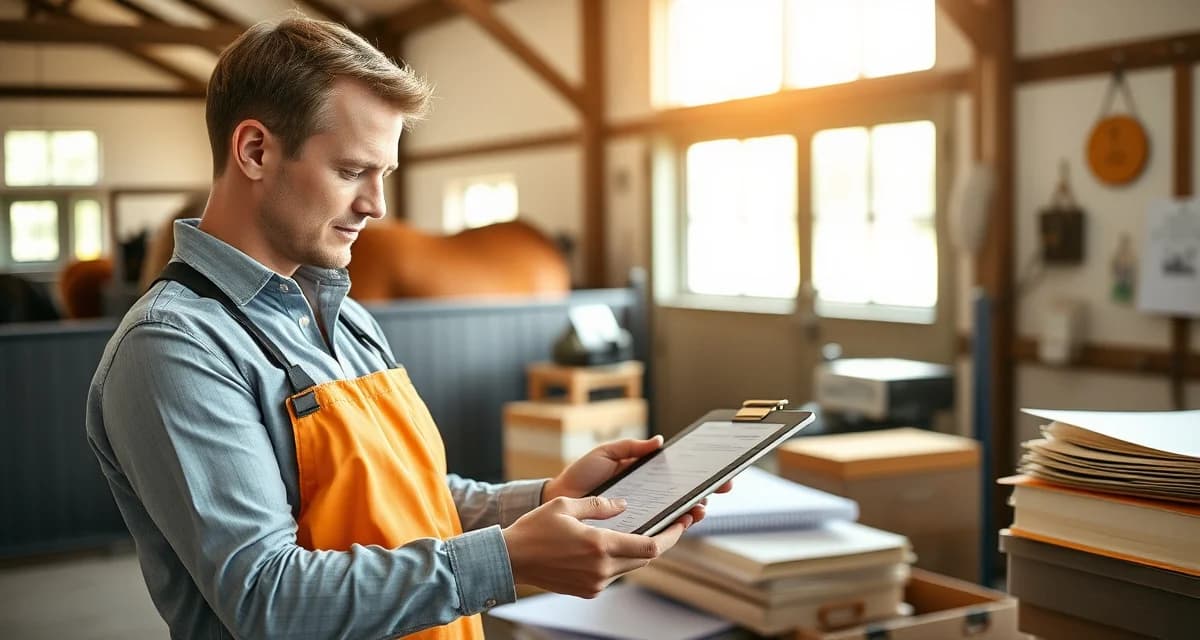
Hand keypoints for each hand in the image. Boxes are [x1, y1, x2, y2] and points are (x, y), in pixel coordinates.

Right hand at [501, 495, 692, 597]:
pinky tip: (618, 544)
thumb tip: (624, 505)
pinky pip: (614, 574)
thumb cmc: (534, 529)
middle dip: (662, 541)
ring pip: (631, 567)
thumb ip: (599, 505)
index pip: (650, 547)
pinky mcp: (587, 590)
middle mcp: (601, 569)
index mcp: (599, 545)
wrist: (509, 560)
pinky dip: (620, 560)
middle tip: (674, 523)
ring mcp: (595, 583)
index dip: (672, 535)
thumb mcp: (566, 505)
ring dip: (640, 551)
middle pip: (646, 559)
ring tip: (648, 532)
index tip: (683, 522)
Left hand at [541, 436, 735, 528]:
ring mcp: (641, 516)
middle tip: (720, 489)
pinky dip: (673, 528)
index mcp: (644, 478)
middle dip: (706, 493)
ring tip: (702, 506)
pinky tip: (683, 521)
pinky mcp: (631, 532)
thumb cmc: (581, 476)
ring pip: (675, 517)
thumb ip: (631, 448)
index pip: (678, 478)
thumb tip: (660, 441)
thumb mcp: (606, 454)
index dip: (699, 476)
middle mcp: (647, 498)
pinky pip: (656, 532)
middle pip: (683, 498)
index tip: (720, 472)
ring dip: (694, 512)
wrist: (558, 500)